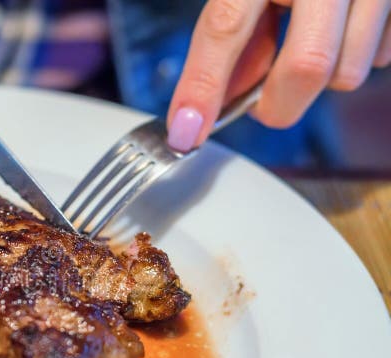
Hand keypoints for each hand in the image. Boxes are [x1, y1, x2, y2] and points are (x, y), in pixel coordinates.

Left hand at [166, 0, 390, 151]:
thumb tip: (227, 94)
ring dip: (320, 77)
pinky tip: (342, 26)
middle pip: (304, 67)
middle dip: (276, 103)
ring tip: (307, 40)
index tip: (185, 132)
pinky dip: (356, 56)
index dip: (203, 87)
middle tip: (260, 103)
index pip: (225, 27)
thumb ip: (233, 27)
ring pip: (347, 72)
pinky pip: (381, 57)